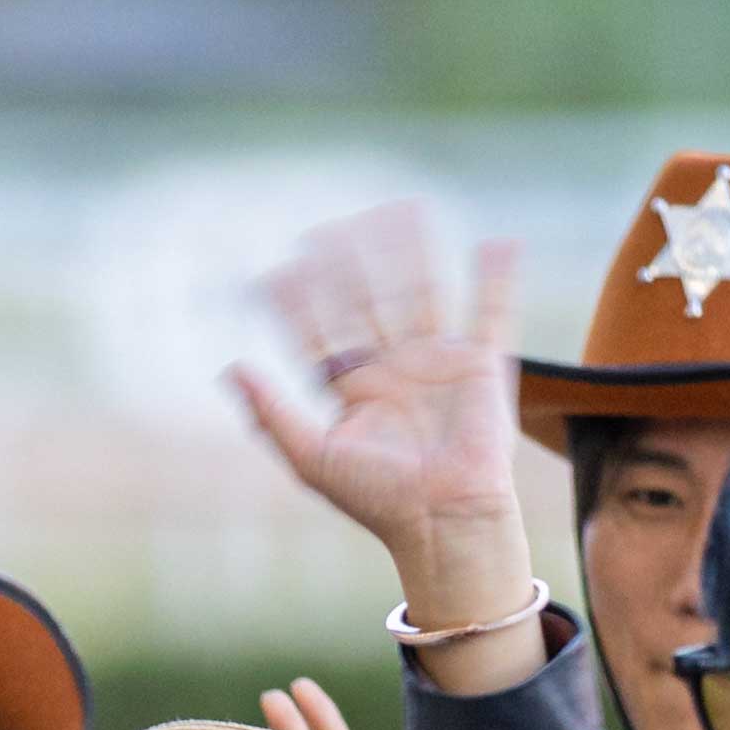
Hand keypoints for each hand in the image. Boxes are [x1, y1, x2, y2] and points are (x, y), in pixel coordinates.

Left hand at [230, 204, 536, 629]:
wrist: (443, 521)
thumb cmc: (377, 500)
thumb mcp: (312, 457)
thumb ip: (271, 412)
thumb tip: (229, 368)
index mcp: (355, 389)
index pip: (322, 330)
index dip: (299, 301)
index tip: (276, 270)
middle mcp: (395, 369)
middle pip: (369, 300)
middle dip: (351, 264)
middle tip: (330, 227)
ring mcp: (439, 363)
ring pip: (421, 291)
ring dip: (411, 252)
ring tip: (401, 207)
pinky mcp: (482, 366)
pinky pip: (492, 312)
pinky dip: (498, 279)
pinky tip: (499, 243)